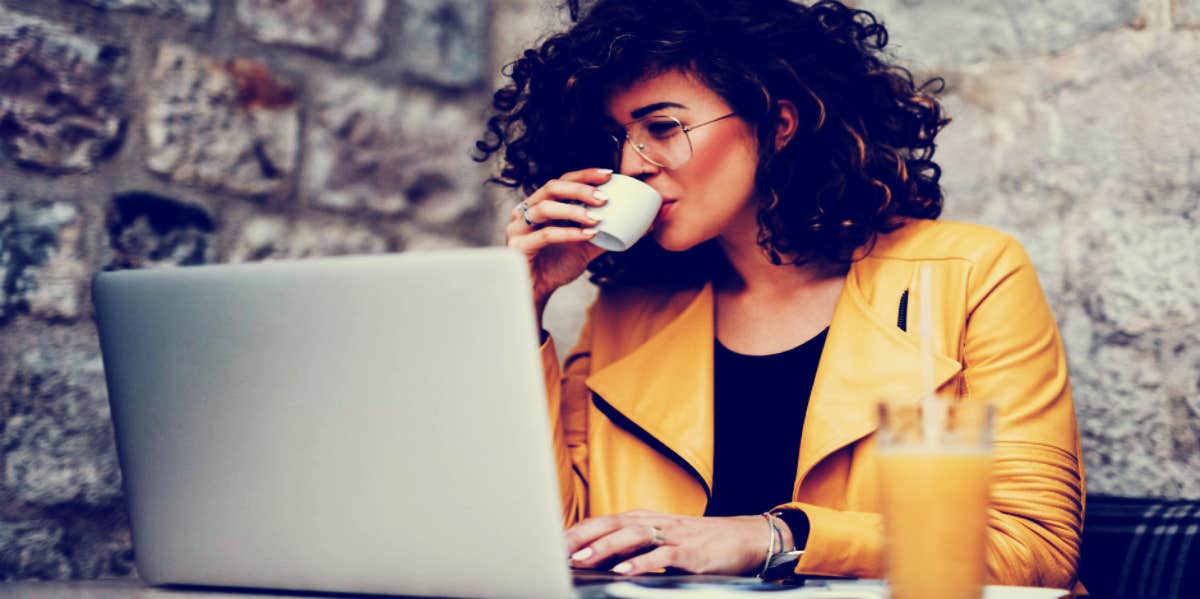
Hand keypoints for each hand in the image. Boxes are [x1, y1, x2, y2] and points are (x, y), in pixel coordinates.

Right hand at [506, 168, 613, 321]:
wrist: (536, 293)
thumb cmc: (555, 267)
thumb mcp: (584, 247)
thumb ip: (603, 234)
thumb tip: (636, 228)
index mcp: (541, 205)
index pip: (562, 181)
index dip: (584, 175)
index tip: (608, 175)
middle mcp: (526, 211)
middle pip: (552, 187)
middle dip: (580, 189)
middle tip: (604, 198)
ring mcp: (519, 227)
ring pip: (545, 208)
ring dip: (574, 210)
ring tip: (596, 218)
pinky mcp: (518, 245)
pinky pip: (545, 235)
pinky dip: (568, 233)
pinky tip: (587, 235)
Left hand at [565, 510, 768, 575]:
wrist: (744, 539)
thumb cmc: (699, 543)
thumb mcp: (662, 540)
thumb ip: (633, 547)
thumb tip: (598, 558)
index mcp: (645, 519)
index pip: (604, 520)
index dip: (578, 531)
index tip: (552, 543)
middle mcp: (655, 522)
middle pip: (612, 524)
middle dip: (583, 537)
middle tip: (558, 551)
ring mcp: (673, 535)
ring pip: (632, 537)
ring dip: (604, 548)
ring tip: (582, 560)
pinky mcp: (690, 552)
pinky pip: (662, 556)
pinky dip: (642, 563)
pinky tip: (624, 571)